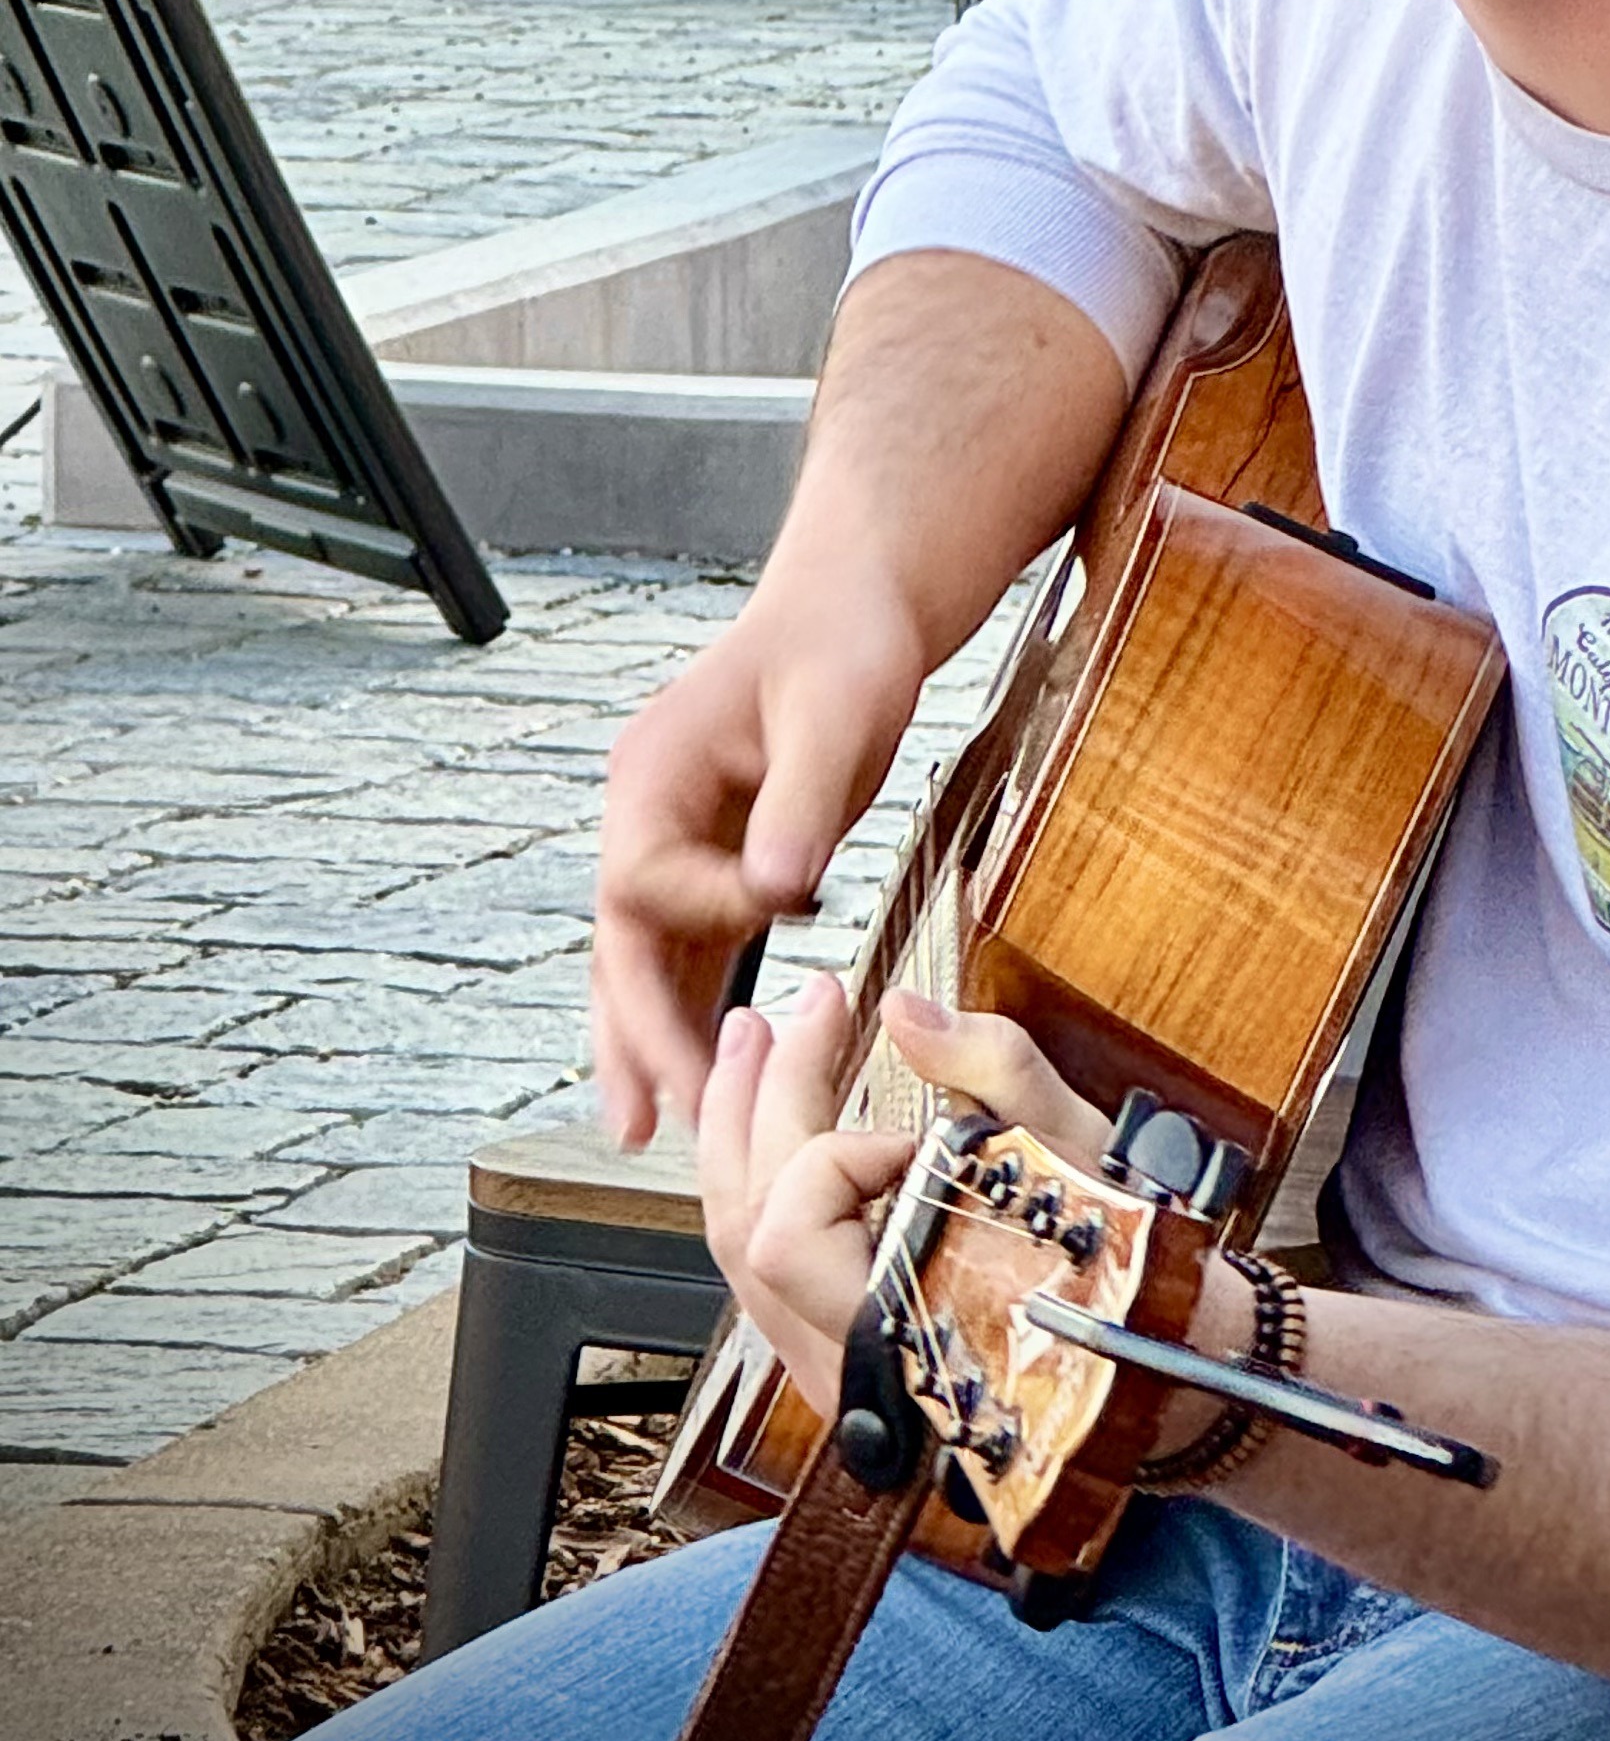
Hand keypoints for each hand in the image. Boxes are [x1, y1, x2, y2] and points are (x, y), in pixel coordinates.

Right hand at [591, 585, 924, 1143]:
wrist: (857, 608)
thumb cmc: (844, 642)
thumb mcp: (835, 713)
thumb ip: (802, 801)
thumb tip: (778, 888)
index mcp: (653, 771)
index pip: (646, 878)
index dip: (708, 907)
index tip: (787, 902)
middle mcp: (647, 814)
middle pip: (620, 940)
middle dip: (636, 1029)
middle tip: (656, 1118)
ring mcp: (675, 844)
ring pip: (644, 960)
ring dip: (648, 1041)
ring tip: (647, 1132)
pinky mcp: (719, 865)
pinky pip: (693, 953)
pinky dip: (694, 1014)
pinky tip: (701, 1080)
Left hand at [696, 980, 1107, 1415]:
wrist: (1165, 1362)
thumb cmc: (1129, 1275)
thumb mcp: (1077, 1155)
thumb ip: (992, 1069)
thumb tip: (908, 1012)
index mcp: (899, 1327)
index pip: (799, 1223)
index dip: (849, 1151)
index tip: (924, 1125)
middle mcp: (845, 1366)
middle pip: (748, 1221)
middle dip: (761, 1098)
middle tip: (796, 1012)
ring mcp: (832, 1372)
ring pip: (738, 1252)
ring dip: (740, 1135)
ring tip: (752, 1048)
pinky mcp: (838, 1358)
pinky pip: (762, 1270)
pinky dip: (758, 1185)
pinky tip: (768, 1129)